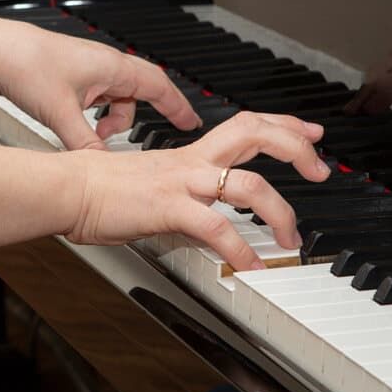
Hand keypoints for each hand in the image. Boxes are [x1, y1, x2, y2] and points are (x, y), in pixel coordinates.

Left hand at [0, 21, 200, 149]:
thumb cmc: (26, 65)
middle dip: (153, 113)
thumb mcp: (61, 114)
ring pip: (116, 98)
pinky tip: (78, 127)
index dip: (178, 107)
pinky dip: (96, 115)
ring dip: (113, 120)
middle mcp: (104, 65)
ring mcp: (88, 69)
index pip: (159, 87)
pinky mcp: (71, 76)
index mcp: (113, 67)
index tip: (191, 122)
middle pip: (141, 92)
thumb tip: (102, 167)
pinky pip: (97, 98)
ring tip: (97, 139)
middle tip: (166, 130)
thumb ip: (85, 145)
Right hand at [66, 112, 330, 270]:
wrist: (69, 188)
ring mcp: (184, 183)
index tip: (311, 134)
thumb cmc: (103, 188)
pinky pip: (217, 228)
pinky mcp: (170, 207)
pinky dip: (241, 250)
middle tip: (322, 168)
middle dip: (297, 148)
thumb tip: (208, 213)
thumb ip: (188, 192)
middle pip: (256, 134)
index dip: (284, 125)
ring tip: (292, 238)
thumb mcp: (156, 182)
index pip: (248, 124)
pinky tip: (251, 267)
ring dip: (280, 213)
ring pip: (249, 185)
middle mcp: (193, 161)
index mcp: (192, 153)